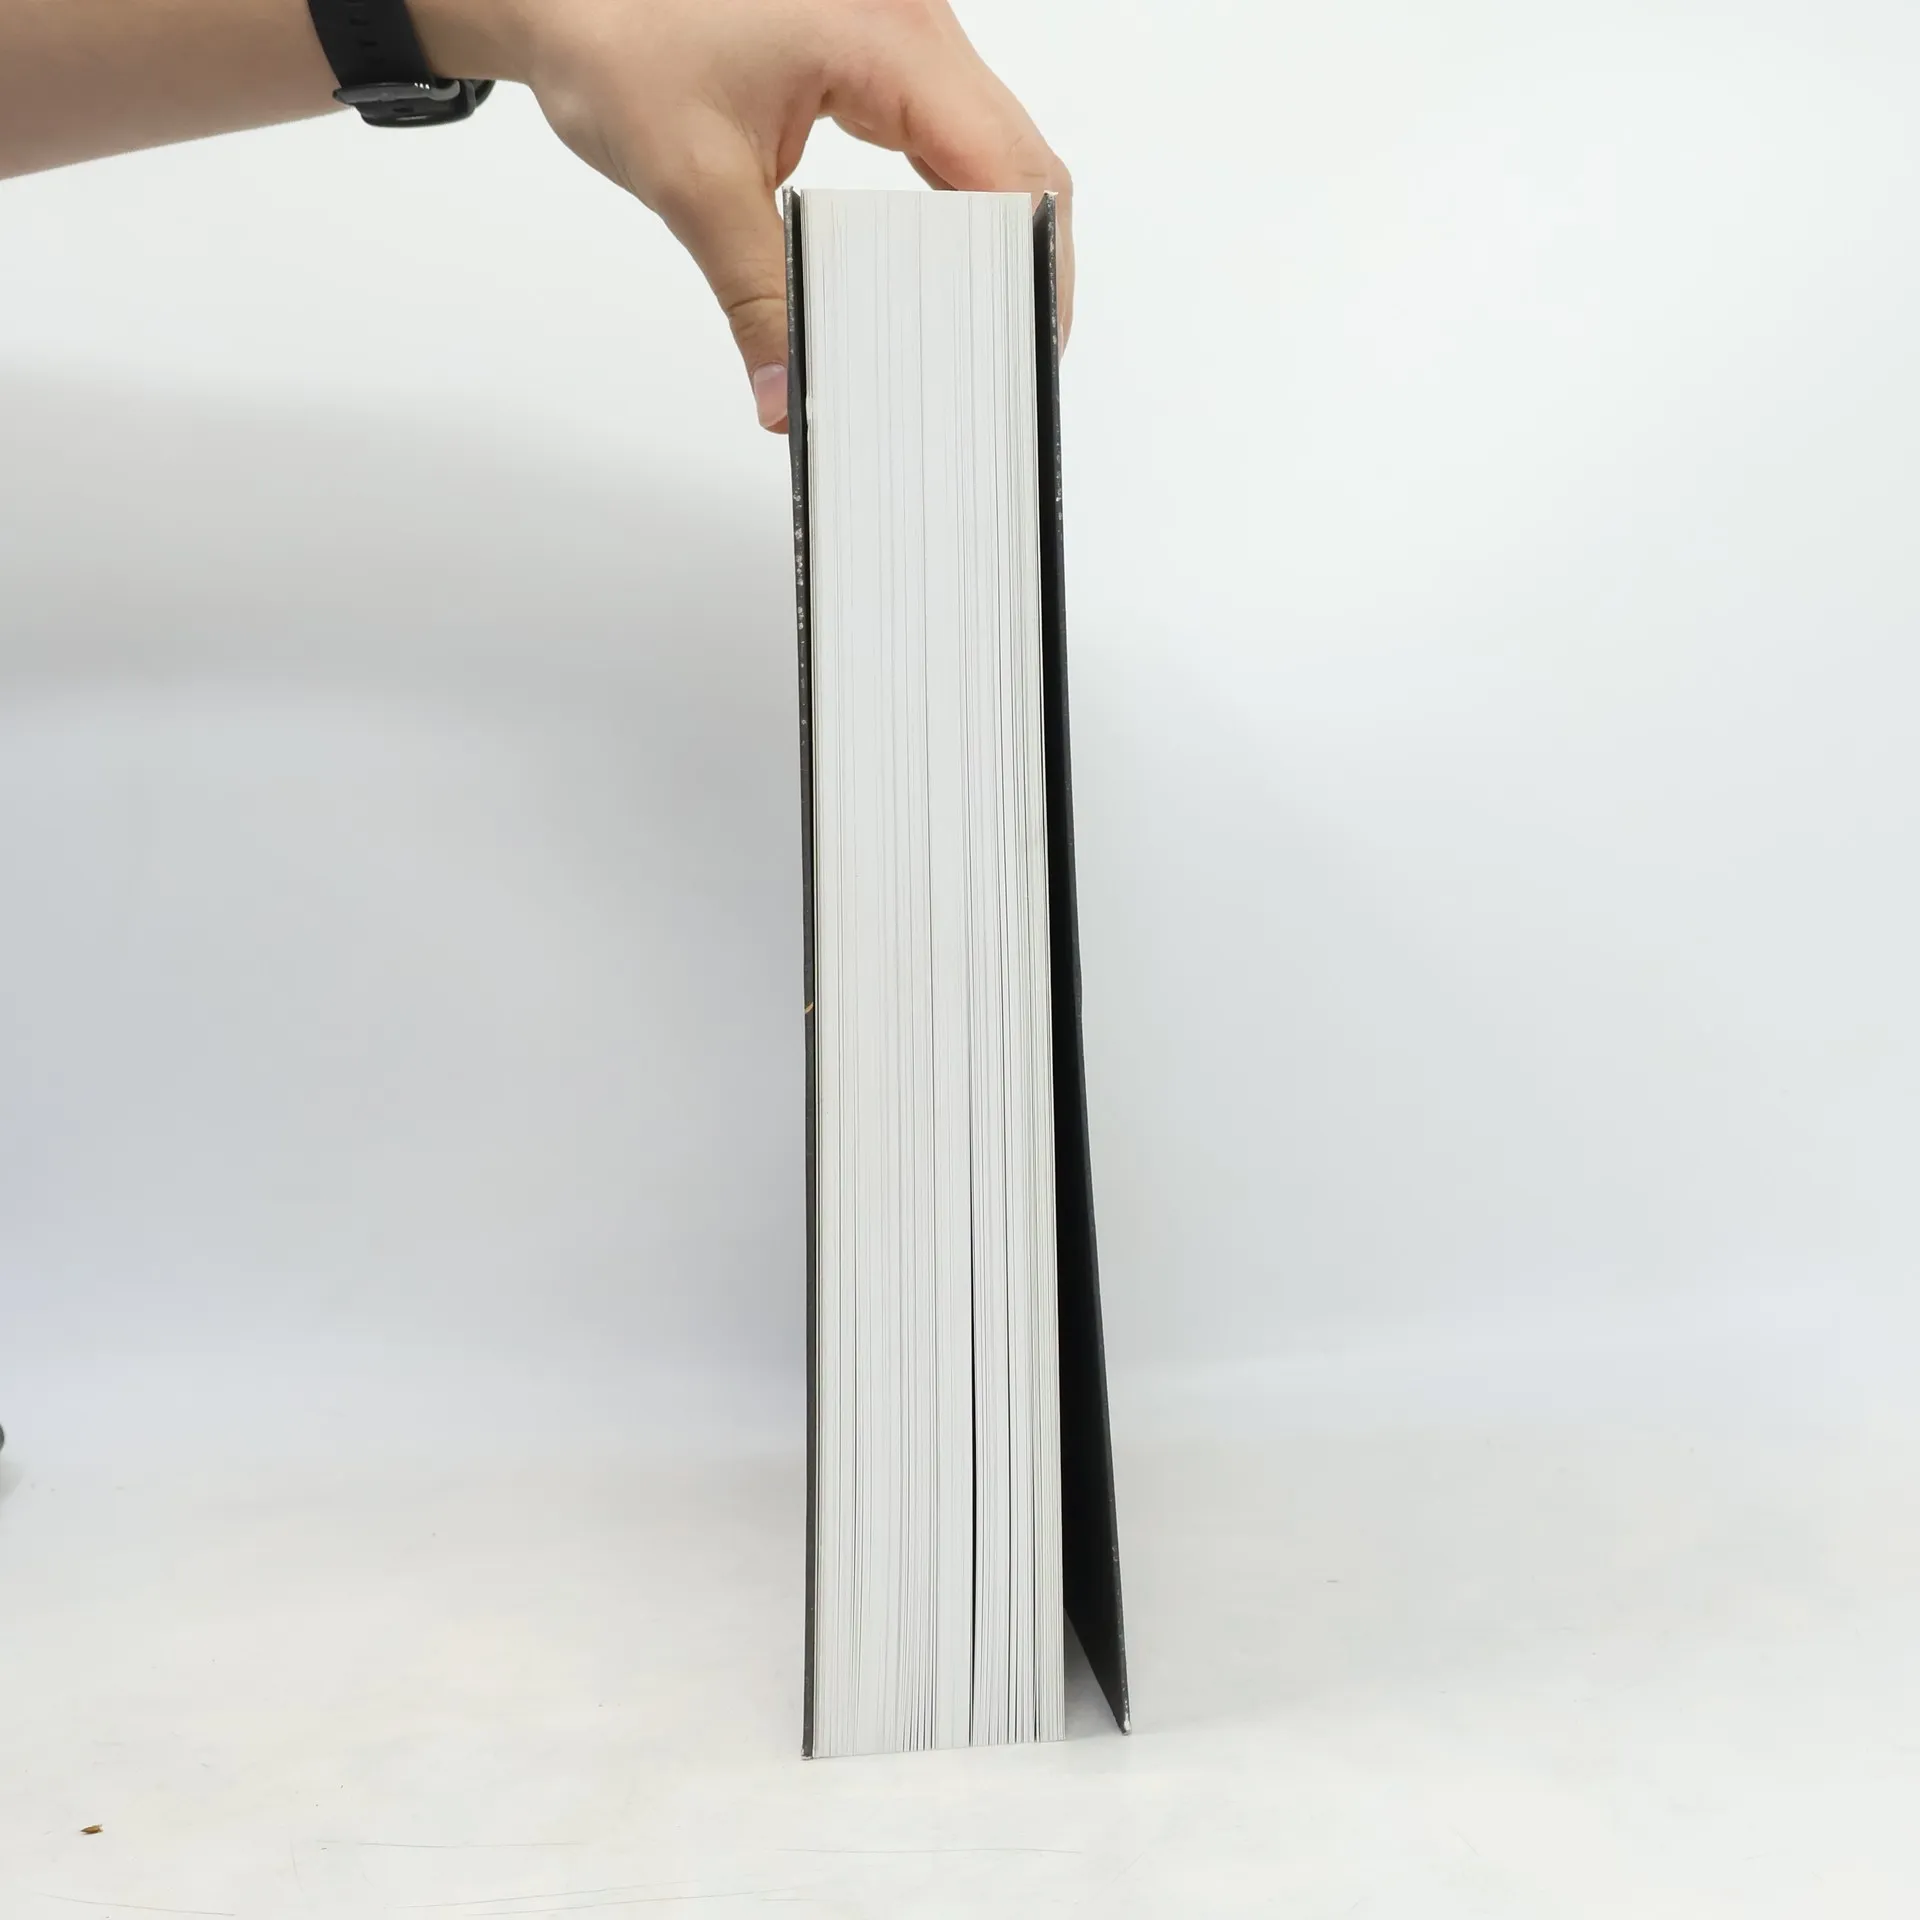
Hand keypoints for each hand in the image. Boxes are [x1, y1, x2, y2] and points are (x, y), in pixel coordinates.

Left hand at [418, 0, 1072, 431]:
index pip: (1010, 170)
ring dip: (985, 237)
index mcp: (892, 38)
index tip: (1026, 348)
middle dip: (1019, 263)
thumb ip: (759, 301)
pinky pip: (943, 132)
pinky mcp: (877, 50)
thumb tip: (791, 397)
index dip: (1033, 268)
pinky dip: (946, 205)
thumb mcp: (695, 184)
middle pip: (1018, 160)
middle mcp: (914, 23)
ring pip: (988, 147)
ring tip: (971, 328)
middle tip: (1003, 357)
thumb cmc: (614, 30)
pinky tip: (929, 269)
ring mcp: (902, 31)